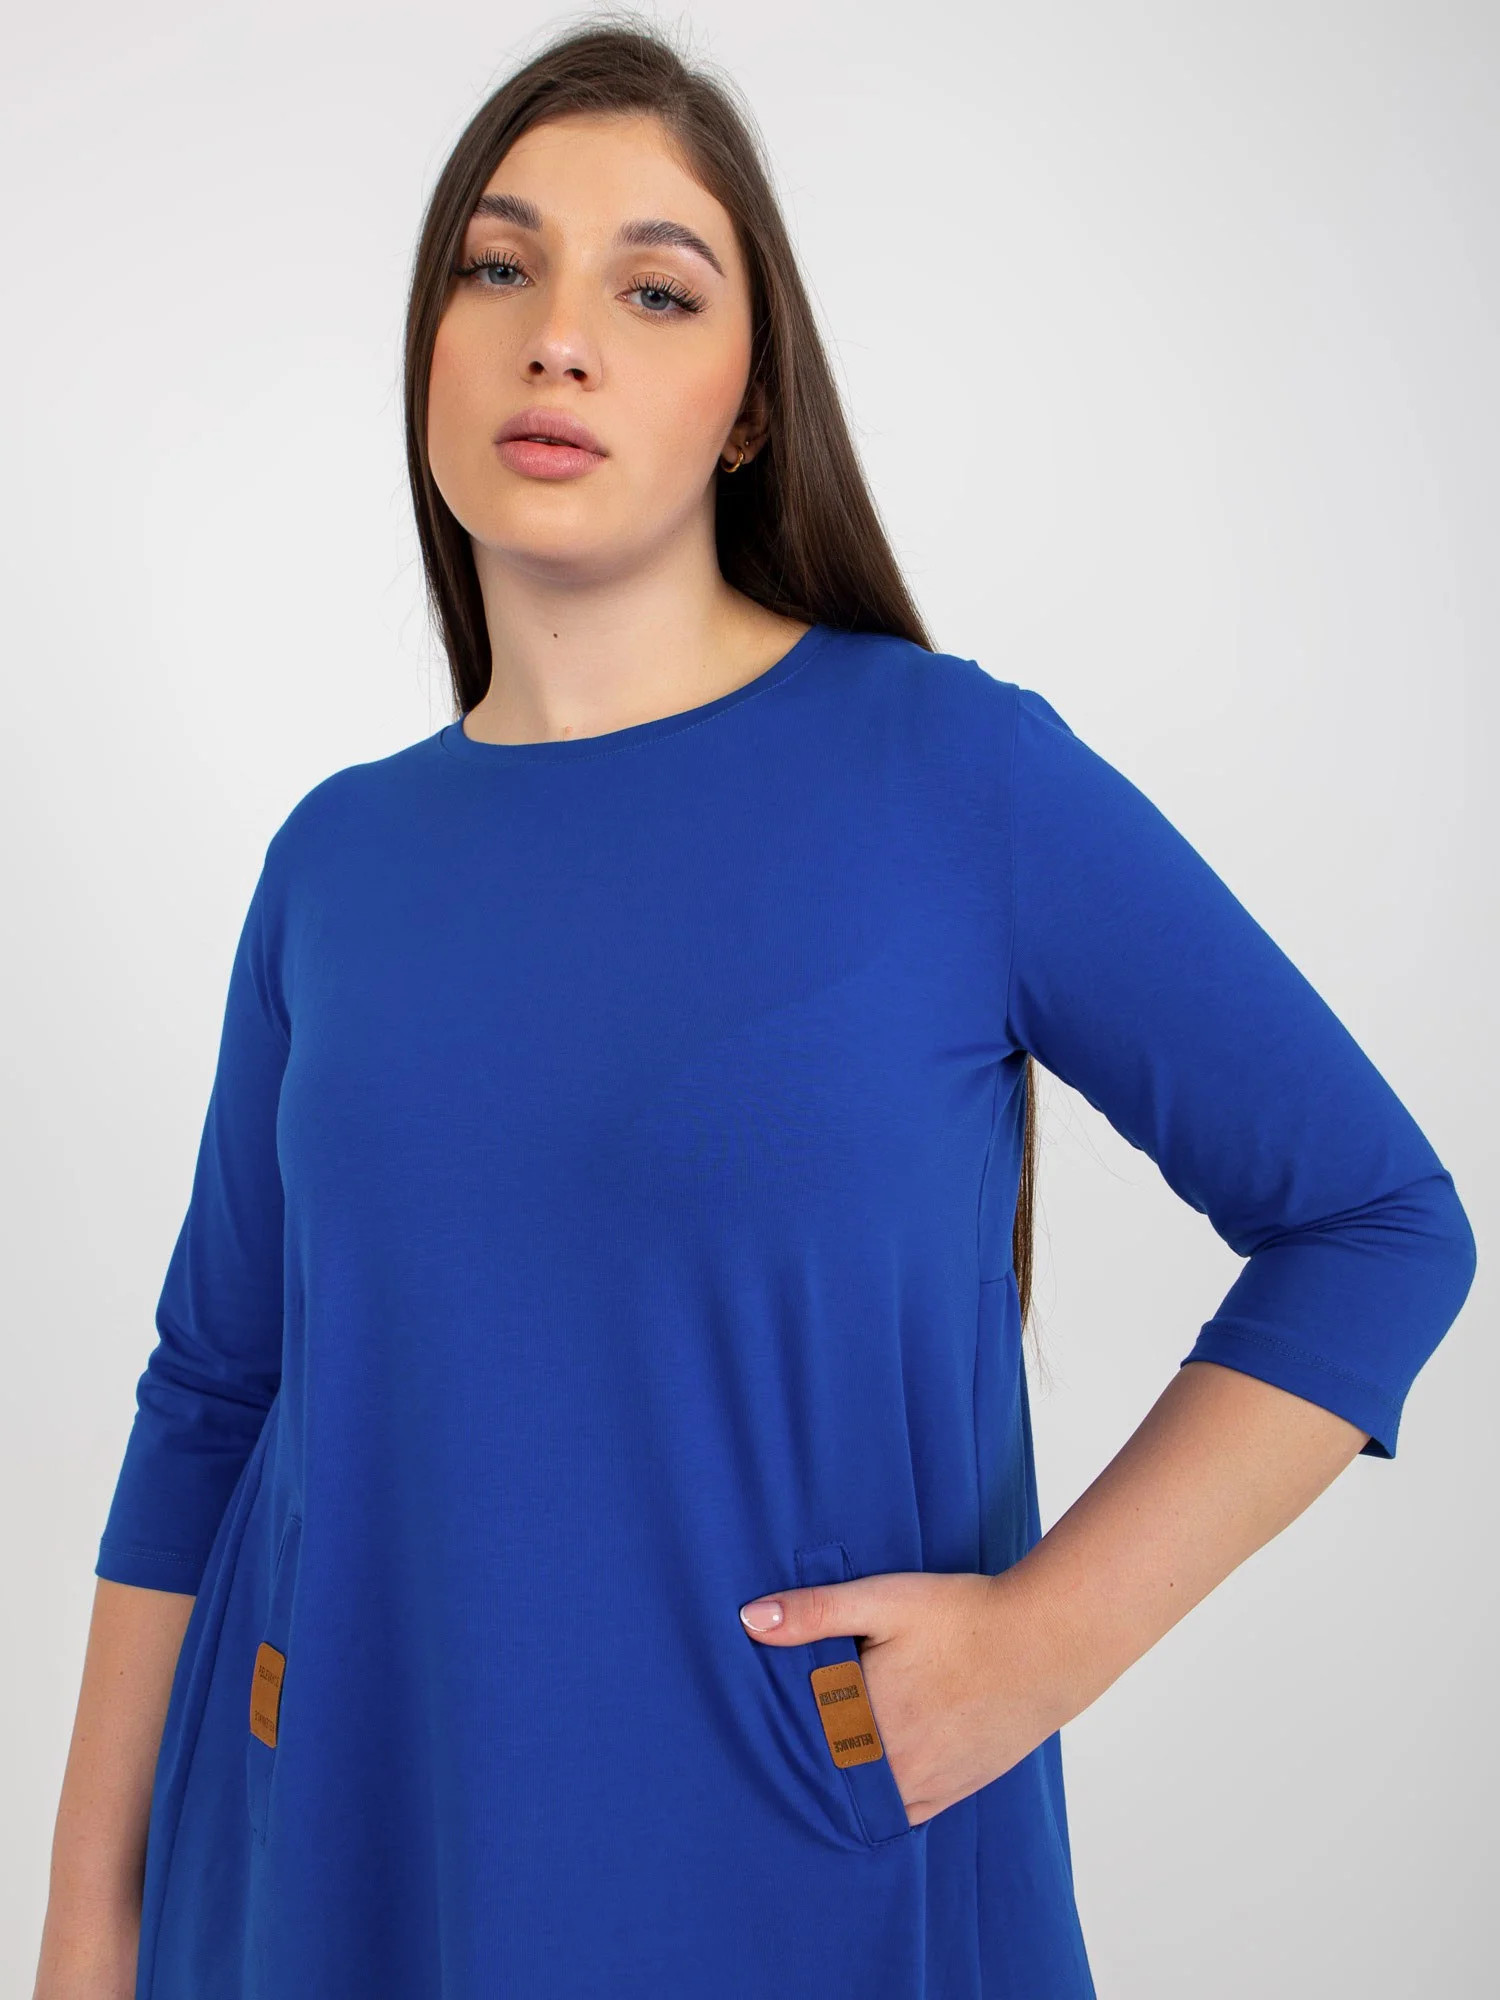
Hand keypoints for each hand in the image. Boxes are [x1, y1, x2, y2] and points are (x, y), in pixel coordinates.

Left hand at [737, 1567, 1066, 1826]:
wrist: (1046, 1642)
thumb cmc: (963, 1615)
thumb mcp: (884, 1599)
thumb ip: (816, 1612)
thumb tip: (748, 1620)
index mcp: (864, 1719)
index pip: (794, 1740)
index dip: (771, 1728)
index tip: (752, 1714)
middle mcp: (890, 1764)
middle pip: (825, 1774)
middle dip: (801, 1756)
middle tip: (778, 1736)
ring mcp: (924, 1784)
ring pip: (859, 1800)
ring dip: (837, 1782)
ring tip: (819, 1753)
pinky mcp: (951, 1790)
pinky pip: (898, 1812)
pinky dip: (875, 1800)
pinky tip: (863, 1778)